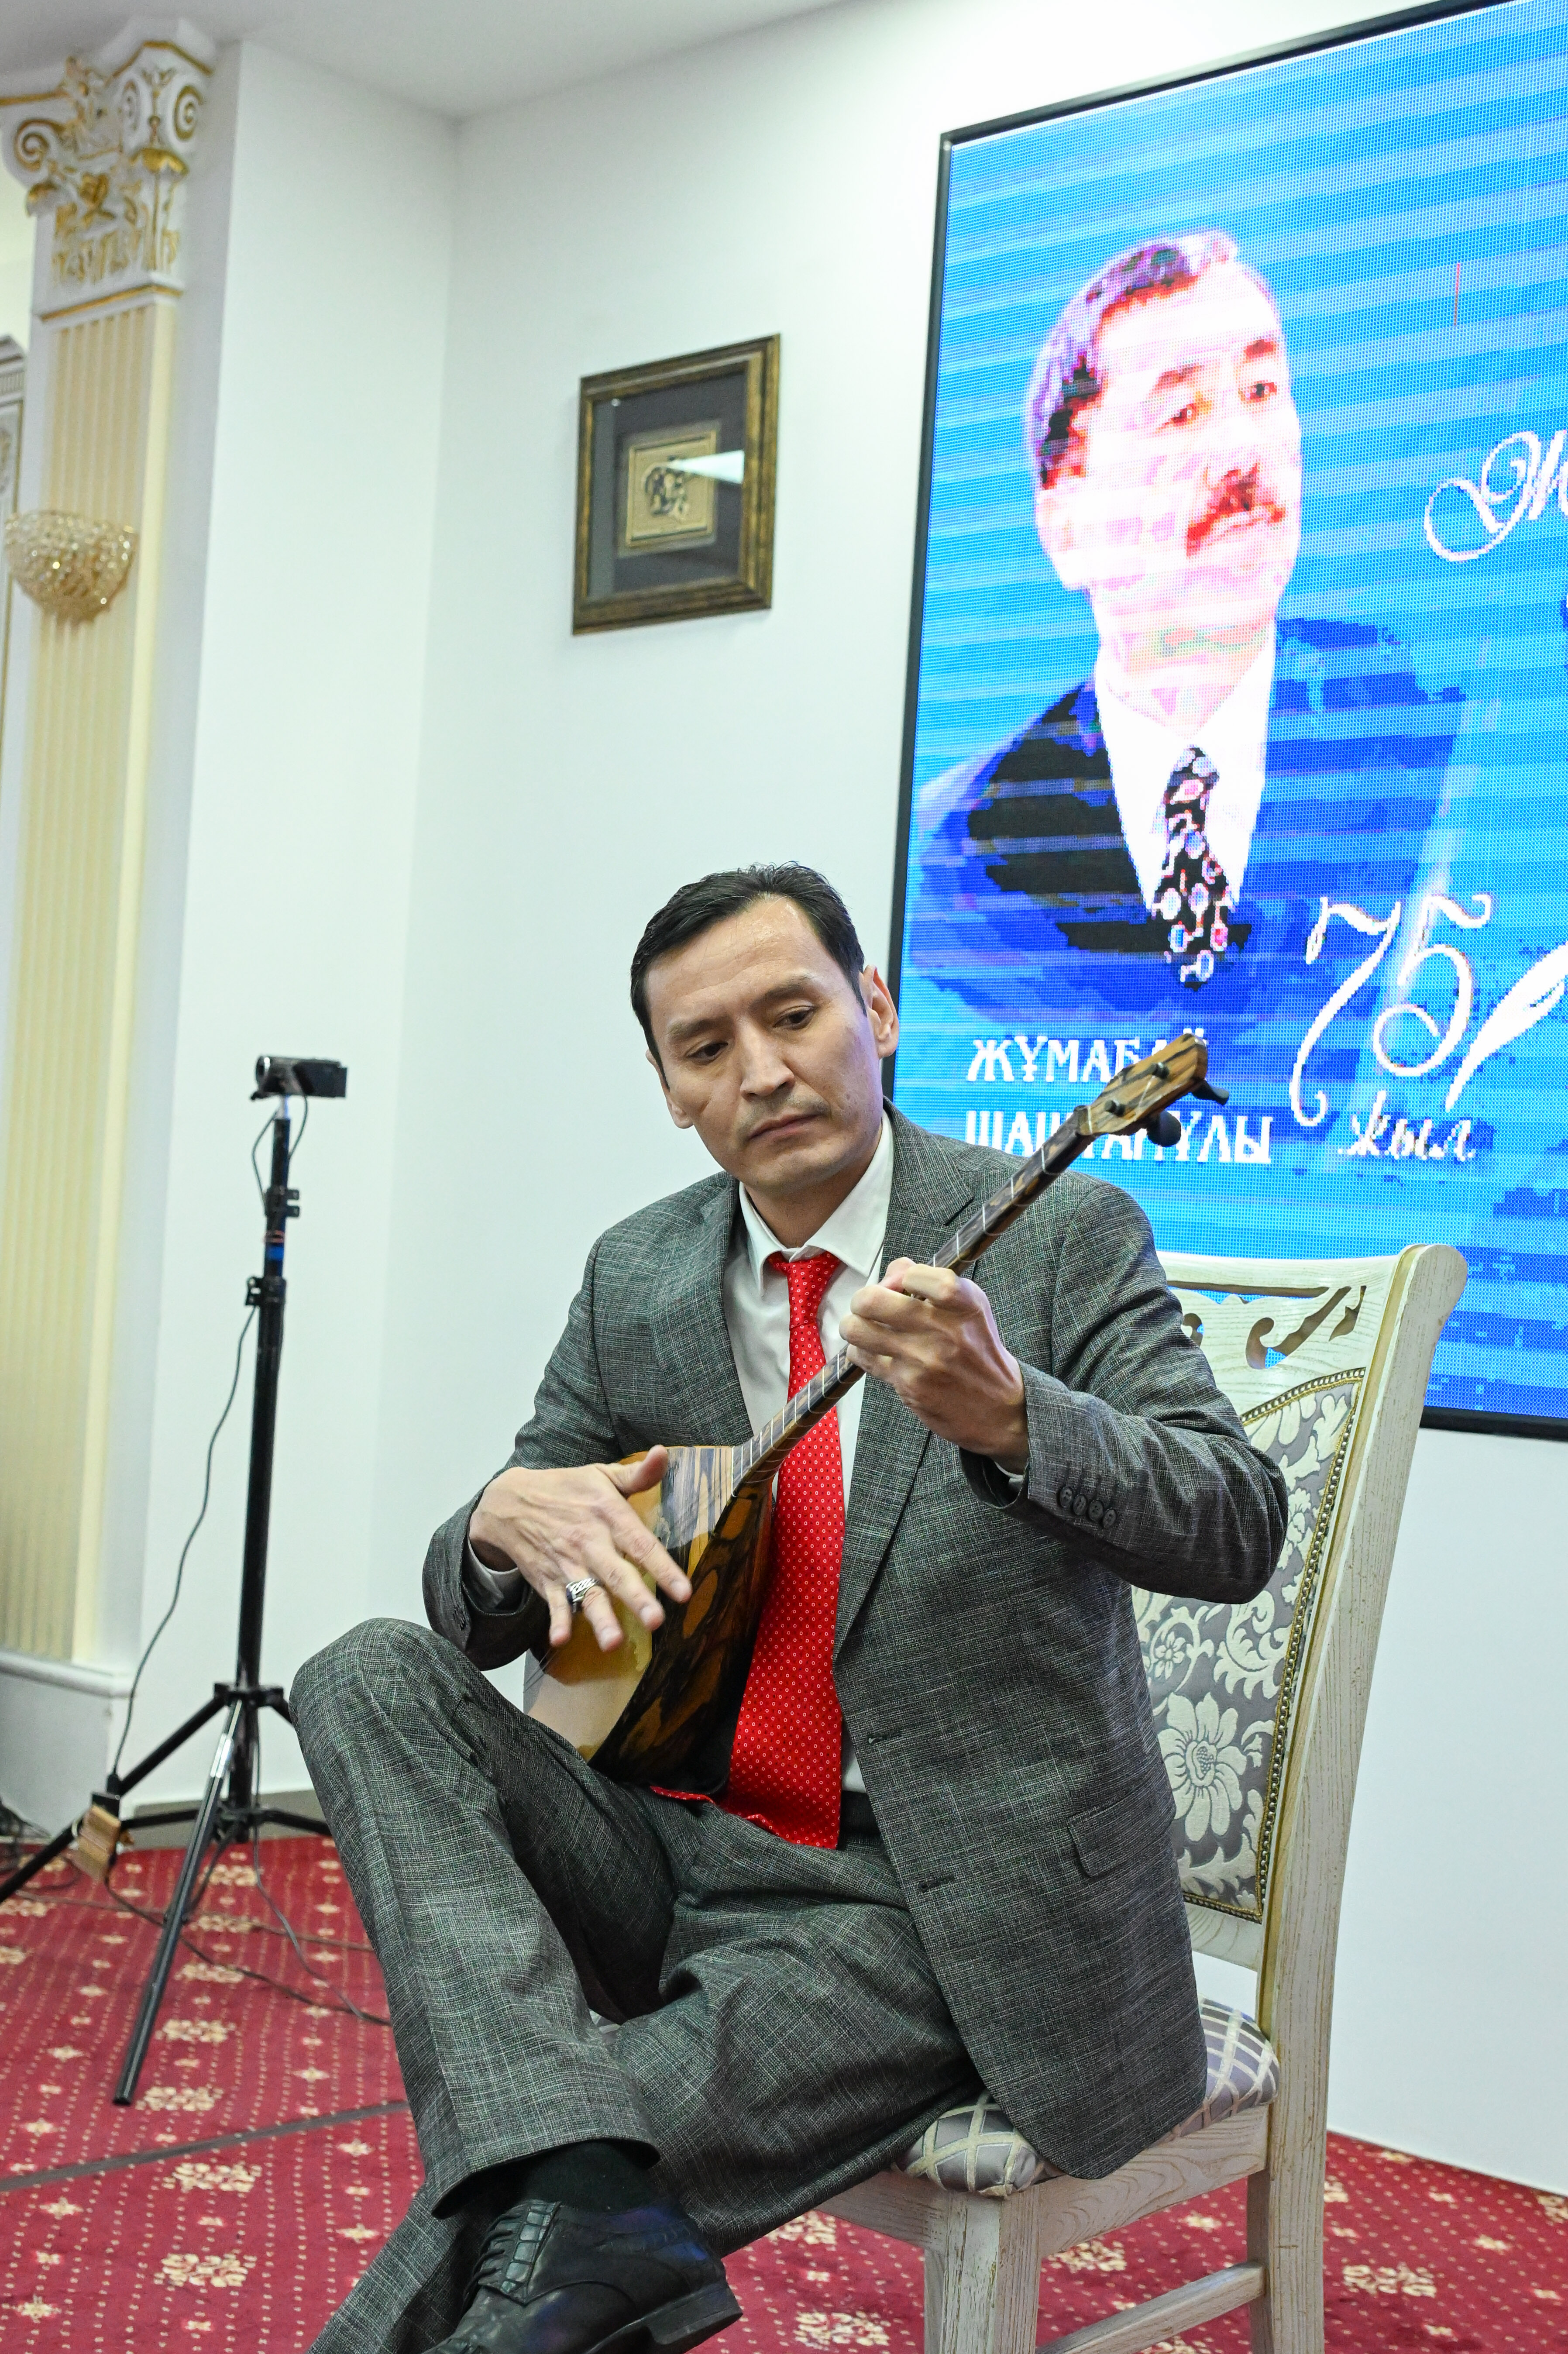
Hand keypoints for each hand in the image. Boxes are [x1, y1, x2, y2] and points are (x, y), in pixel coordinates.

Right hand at [468, 1449, 690, 1653]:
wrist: (509, 1502)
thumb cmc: (565, 1489)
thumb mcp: (600, 1475)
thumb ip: (637, 1473)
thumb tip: (665, 1453)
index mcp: (607, 1515)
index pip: (641, 1544)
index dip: (664, 1567)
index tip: (684, 1592)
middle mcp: (589, 1542)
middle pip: (616, 1573)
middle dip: (636, 1597)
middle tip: (655, 1621)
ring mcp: (566, 1564)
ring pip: (586, 1595)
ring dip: (600, 1618)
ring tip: (613, 1642)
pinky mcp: (547, 1580)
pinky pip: (553, 1604)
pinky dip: (557, 1621)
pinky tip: (561, 1640)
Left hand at [840, 1260, 1029, 1469]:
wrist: (998, 1408)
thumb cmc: (977, 1349)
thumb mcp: (969, 1307)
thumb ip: (930, 1281)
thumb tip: (891, 1272)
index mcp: (966, 1304)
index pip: (917, 1275)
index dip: (901, 1275)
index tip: (903, 1283)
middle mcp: (945, 1331)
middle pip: (872, 1300)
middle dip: (864, 1297)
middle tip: (871, 1304)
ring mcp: (923, 1360)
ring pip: (856, 1328)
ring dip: (854, 1324)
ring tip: (866, 1326)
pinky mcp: (907, 1385)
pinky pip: (862, 1356)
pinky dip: (862, 1350)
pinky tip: (876, 1351)